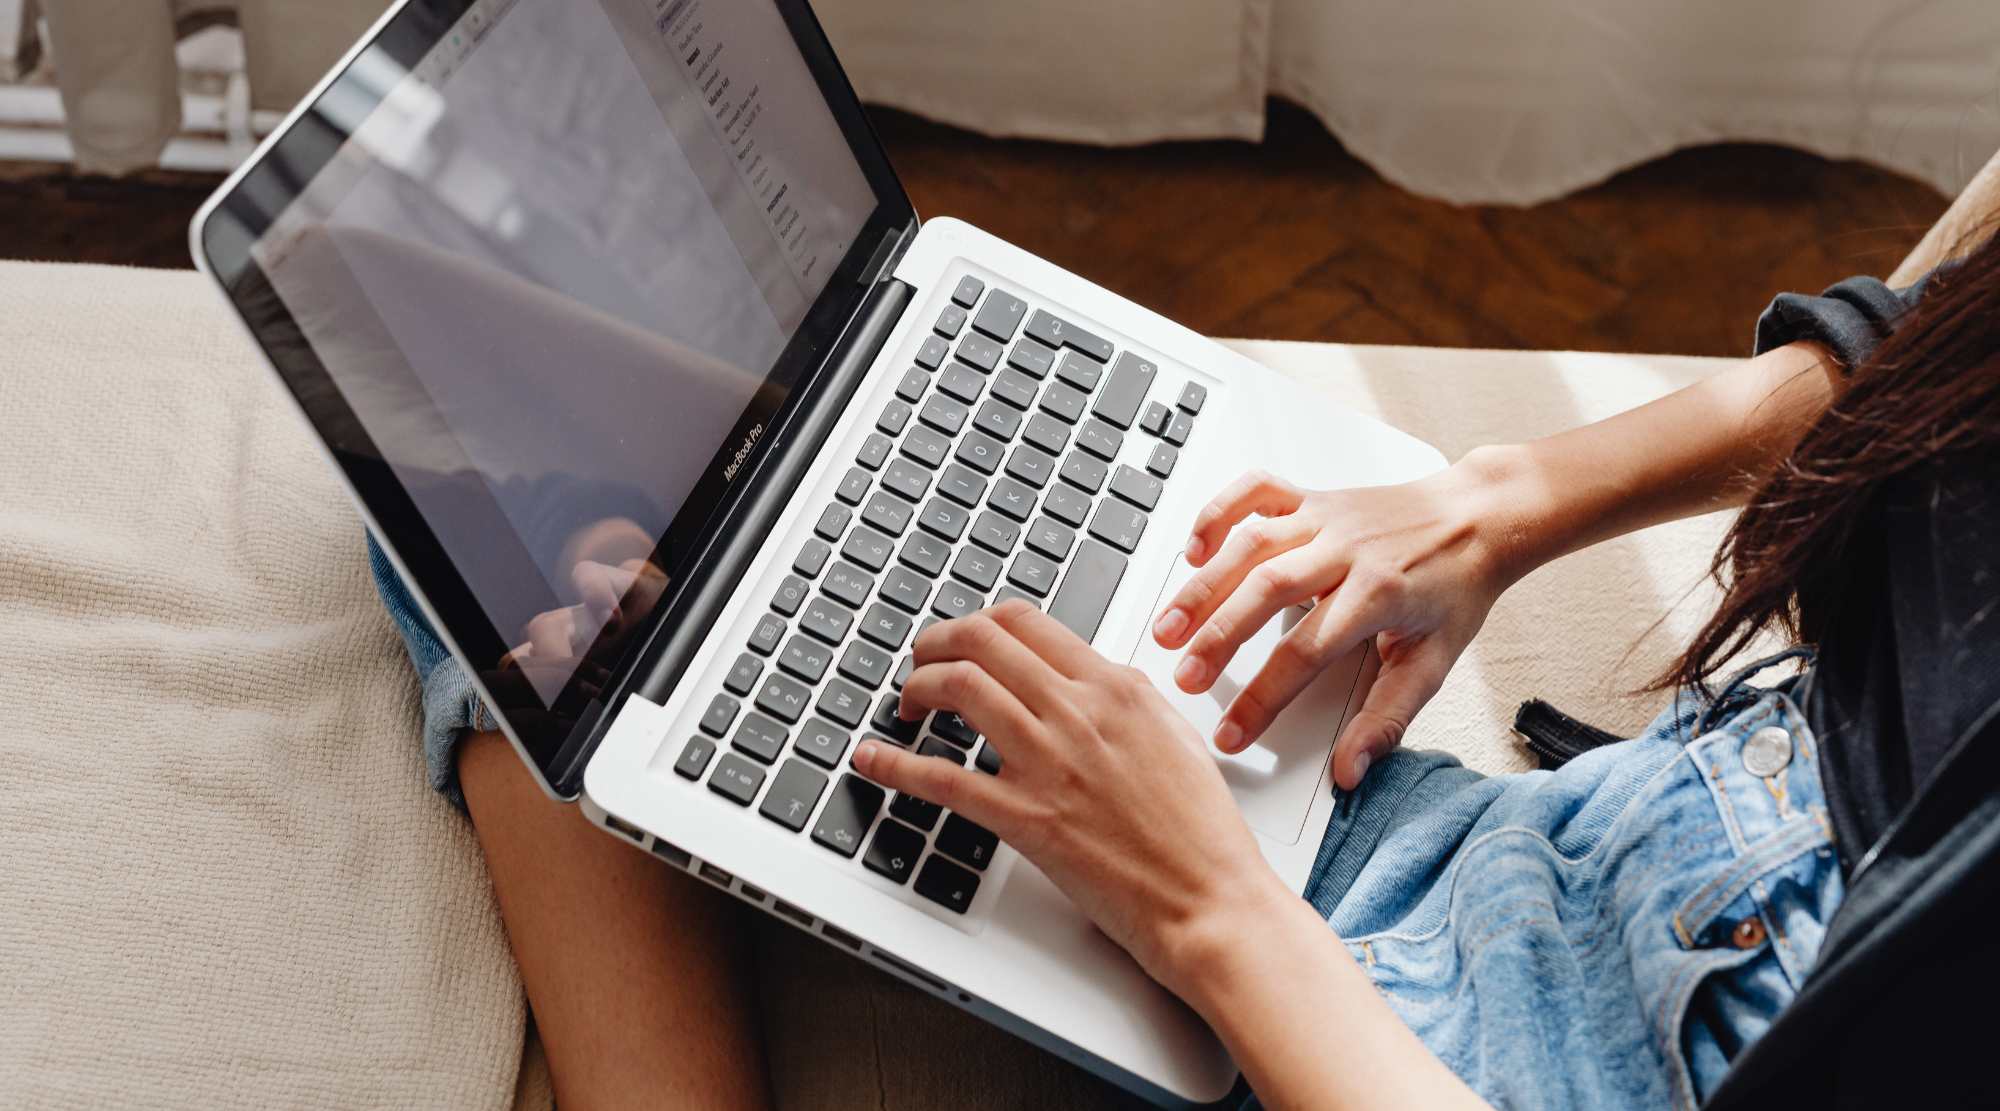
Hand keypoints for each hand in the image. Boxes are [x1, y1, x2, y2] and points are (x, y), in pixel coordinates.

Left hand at [856, 602, 1293, 996]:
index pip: (1025, 622)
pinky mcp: (1026, 818)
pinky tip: (872, 760)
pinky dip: (894, 764)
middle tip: (921, 664)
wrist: (1210, 899)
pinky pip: (941, 778)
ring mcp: (1049, 762)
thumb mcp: (1174, 736)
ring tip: (907, 705)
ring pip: (958, 687)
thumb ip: (1124, 699)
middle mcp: (1078, 712)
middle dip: (935, 644)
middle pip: (980, 639)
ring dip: (916, 687)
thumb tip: (1082, 680)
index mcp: (1115, 687)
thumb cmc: (1200, 831)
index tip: (963, 643)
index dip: (977, 624)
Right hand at [1151, 468, 1513, 789]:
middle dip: (1217, 637)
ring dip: (1203, 585)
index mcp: (1377, 594)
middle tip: (1184, 678)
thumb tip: (1350, 770)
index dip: (1262, 697)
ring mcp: (1325, 517)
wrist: (1480, 517)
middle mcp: (1345, 549)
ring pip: (1250, 543)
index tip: (1232, 733)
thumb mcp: (1433, 663)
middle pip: (1265, 590)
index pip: (1305, 653)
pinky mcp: (1313, 497)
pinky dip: (1219, 512)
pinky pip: (1256, 491)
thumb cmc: (1455, 587)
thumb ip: (1387, 719)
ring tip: (1169, 625)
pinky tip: (1195, 549)